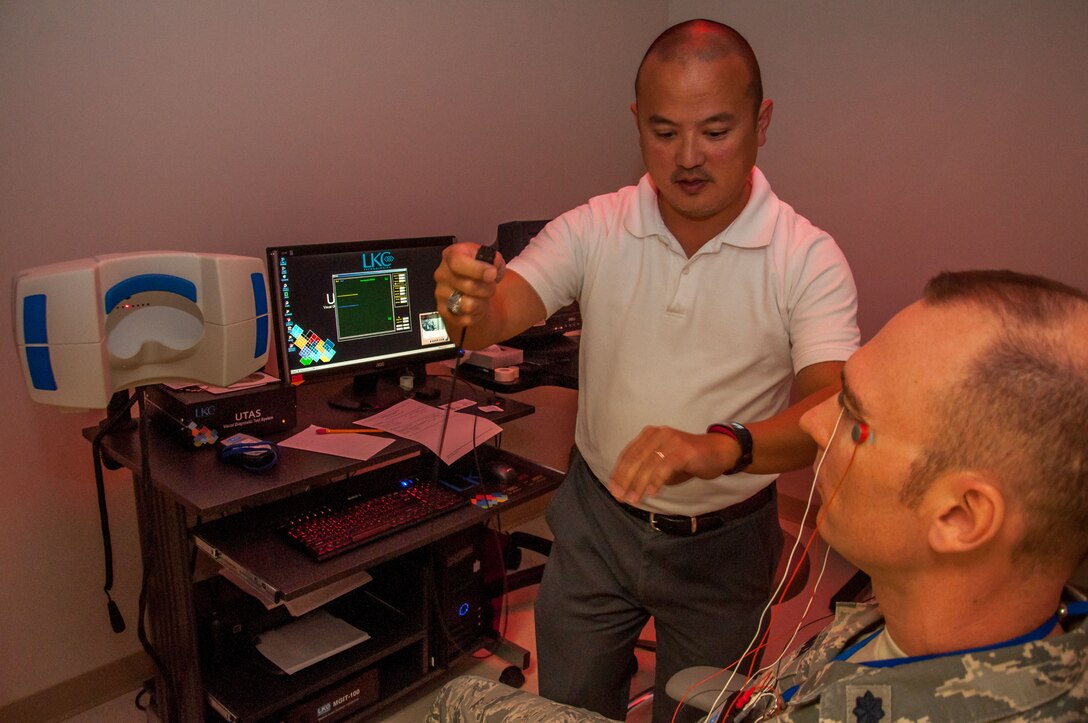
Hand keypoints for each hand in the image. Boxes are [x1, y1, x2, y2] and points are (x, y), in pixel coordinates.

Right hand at [434, 242, 505, 329]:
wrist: (469, 283)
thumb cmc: (478, 268)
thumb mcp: (488, 257)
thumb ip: (493, 259)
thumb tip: (493, 265)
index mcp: (451, 256)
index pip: (458, 262)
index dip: (478, 269)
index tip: (492, 273)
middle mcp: (442, 274)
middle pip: (469, 286)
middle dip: (488, 288)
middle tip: (491, 285)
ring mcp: (441, 294)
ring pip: (469, 305)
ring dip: (483, 302)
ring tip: (483, 296)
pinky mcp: (443, 311)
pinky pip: (466, 319)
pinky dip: (477, 315)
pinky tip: (477, 306)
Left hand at [607, 426, 740, 504]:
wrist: (719, 451)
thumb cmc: (689, 459)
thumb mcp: (664, 463)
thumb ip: (647, 470)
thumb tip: (628, 488)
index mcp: (650, 435)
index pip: (629, 454)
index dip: (619, 473)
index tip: (612, 489)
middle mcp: (658, 434)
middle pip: (636, 459)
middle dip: (625, 480)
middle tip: (619, 497)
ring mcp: (671, 440)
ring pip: (649, 463)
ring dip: (639, 484)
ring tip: (633, 499)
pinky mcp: (683, 449)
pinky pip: (666, 466)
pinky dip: (656, 479)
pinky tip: (651, 492)